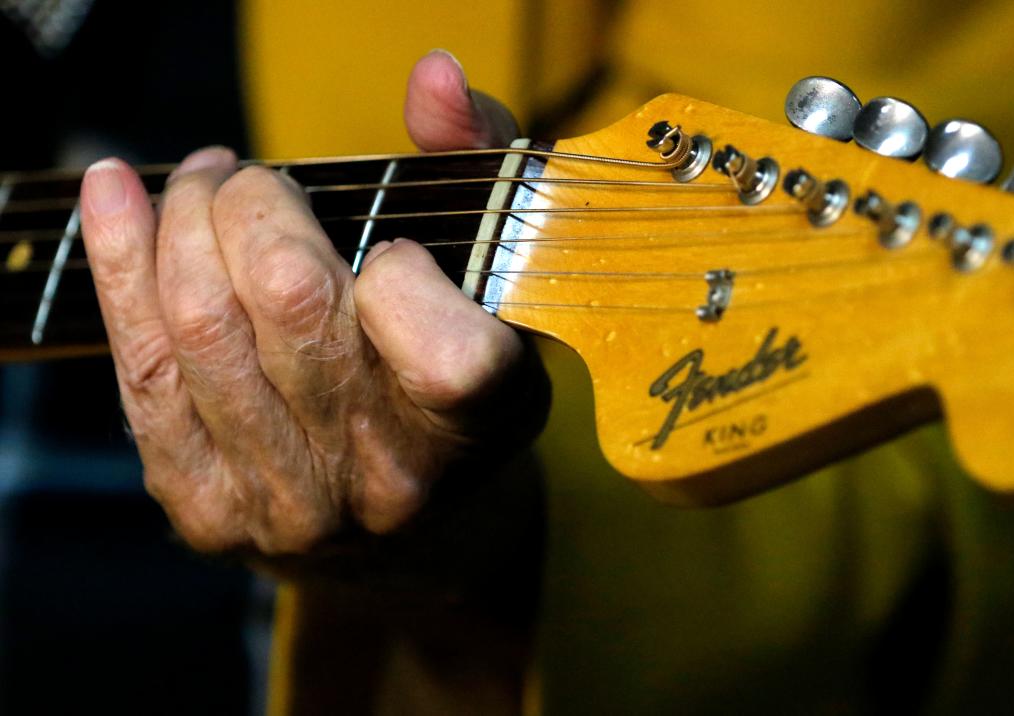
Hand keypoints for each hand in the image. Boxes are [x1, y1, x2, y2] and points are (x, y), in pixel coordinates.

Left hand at [80, 50, 547, 555]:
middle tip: (254, 183)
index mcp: (477, 425)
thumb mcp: (497, 270)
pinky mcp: (211, 507)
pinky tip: (119, 200)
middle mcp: (387, 477)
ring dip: (184, 220)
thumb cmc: (454, 370)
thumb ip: (476, 159)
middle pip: (290, 303)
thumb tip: (433, 78)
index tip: (393, 257)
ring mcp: (294, 500)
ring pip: (203, 326)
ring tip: (200, 185)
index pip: (445, 353)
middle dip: (254, 206)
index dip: (405, 278)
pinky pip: (144, 371)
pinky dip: (121, 266)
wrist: (407, 528)